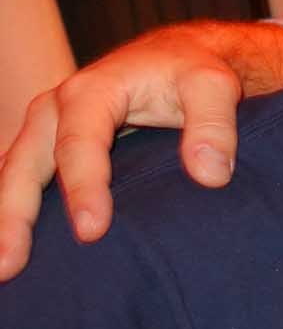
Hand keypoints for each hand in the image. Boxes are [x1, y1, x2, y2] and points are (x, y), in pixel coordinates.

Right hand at [0, 21, 282, 281]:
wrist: (180, 58)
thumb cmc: (195, 72)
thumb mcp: (214, 87)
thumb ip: (215, 125)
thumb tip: (210, 175)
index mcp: (91, 92)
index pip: (79, 143)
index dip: (83, 187)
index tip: (91, 231)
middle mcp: (56, 109)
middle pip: (25, 165)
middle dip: (15, 215)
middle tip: (12, 265)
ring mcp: (48, 130)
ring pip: (15, 176)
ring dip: (5, 221)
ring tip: (3, 270)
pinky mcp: (51, 148)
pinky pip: (24, 180)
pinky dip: (15, 212)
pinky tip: (16, 250)